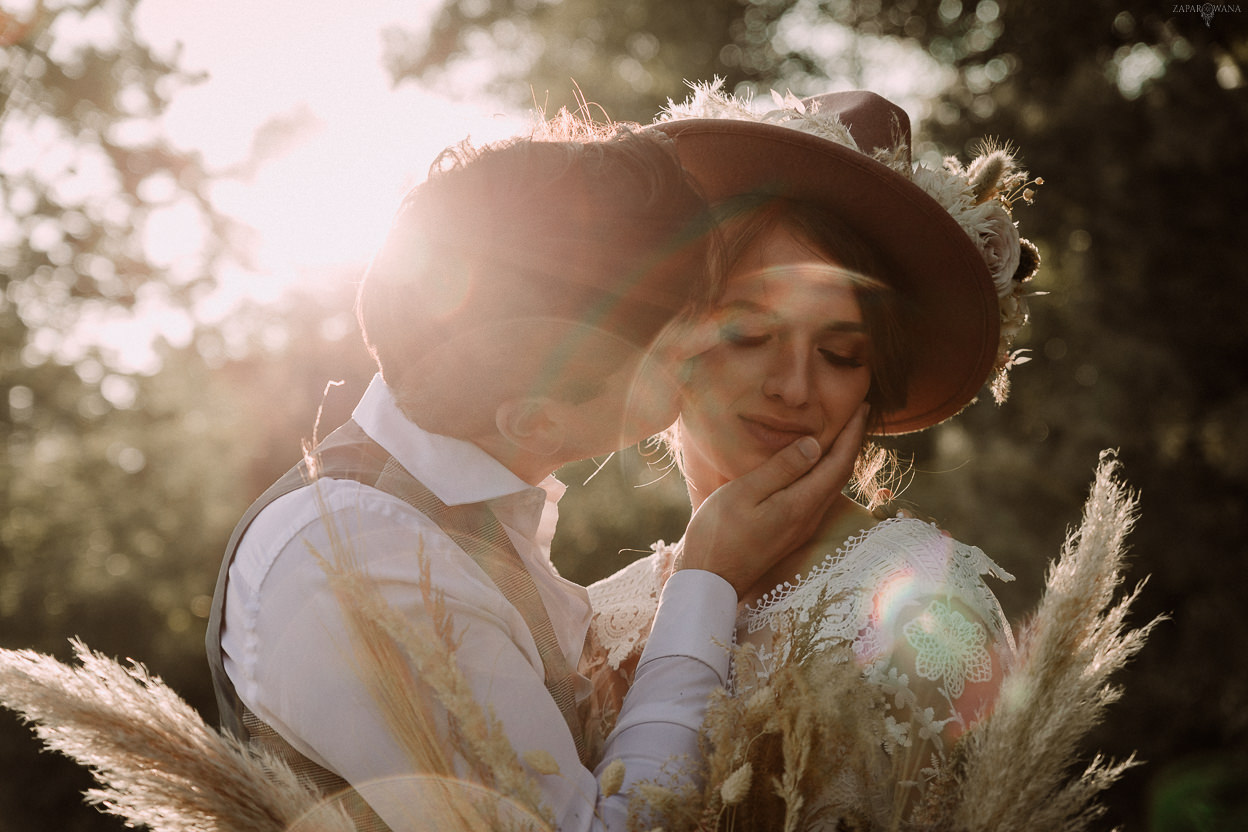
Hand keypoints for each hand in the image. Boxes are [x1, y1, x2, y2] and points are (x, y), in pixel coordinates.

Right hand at [676, 402, 868, 594]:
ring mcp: (801, 527)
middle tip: (857, 413)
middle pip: (841, 474)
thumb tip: (815, 444)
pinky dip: (824, 472)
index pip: (838, 463)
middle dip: (852, 441)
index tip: (862, 407)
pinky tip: (814, 463)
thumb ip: (781, 469)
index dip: (853, 434)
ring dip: (840, 457)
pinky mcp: (790, 532)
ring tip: (840, 432)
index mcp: (800, 505)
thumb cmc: (718, 533)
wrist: (709, 579)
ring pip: (831, 486)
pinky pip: (818, 495)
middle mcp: (809, 517)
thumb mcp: (744, 493)